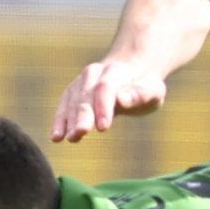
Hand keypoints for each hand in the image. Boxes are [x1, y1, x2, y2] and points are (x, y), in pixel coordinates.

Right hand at [51, 59, 167, 141]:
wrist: (131, 74)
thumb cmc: (145, 86)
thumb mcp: (153, 90)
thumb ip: (140, 94)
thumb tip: (122, 99)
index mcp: (116, 70)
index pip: (106, 87)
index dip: (103, 106)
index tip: (103, 127)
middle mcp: (94, 73)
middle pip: (86, 95)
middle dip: (83, 115)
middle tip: (80, 133)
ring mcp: (81, 82)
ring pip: (72, 102)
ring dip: (69, 121)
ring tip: (69, 138)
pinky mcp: (72, 93)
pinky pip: (64, 106)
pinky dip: (60, 121)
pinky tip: (56, 137)